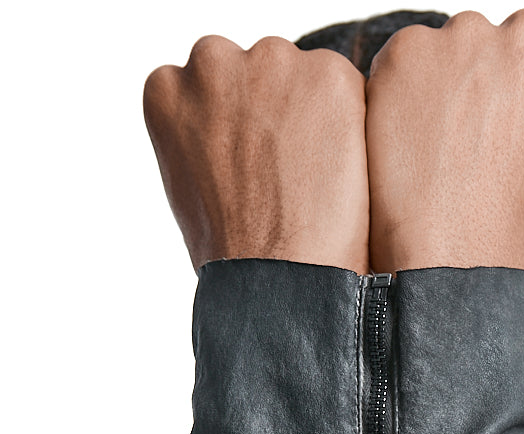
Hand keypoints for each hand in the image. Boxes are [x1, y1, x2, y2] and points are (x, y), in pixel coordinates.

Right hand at [142, 36, 369, 273]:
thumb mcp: (187, 189)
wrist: (278, 280)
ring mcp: (272, 63)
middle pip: (257, 71)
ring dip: (314, 116)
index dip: (239, 127)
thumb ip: (203, 139)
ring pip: (303, 78)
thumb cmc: (234, 257)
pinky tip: (343, 175)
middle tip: (289, 174)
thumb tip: (233, 135)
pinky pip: (349, 92)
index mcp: (167, 88)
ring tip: (317, 181)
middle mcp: (212, 61)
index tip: (253, 162)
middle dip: (275, 111)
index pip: (210, 84)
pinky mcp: (329, 76)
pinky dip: (353, 127)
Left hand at [364, 8, 523, 272]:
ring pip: (457, 44)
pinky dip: (402, 90)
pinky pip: (407, 58)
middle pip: (509, 40)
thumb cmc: (511, 231)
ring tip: (436, 146)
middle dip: (492, 78)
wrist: (452, 258)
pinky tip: (407, 141)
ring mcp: (469, 37)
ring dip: (447, 79)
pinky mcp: (411, 48)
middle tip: (470, 138)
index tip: (510, 131)